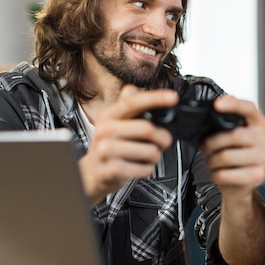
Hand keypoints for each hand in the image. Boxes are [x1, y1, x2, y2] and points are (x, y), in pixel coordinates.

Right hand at [79, 85, 177, 204]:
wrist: (91, 174)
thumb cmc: (108, 147)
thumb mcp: (114, 123)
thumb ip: (126, 106)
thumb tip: (134, 90)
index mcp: (108, 116)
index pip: (133, 102)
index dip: (155, 98)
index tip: (172, 97)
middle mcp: (105, 131)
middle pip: (147, 129)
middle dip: (163, 138)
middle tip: (163, 142)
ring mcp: (106, 151)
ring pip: (150, 151)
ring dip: (155, 156)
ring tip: (147, 156)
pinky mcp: (112, 170)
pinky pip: (144, 169)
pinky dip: (147, 169)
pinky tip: (139, 167)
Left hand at [200, 95, 264, 195]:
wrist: (238, 182)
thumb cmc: (231, 152)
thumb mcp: (227, 133)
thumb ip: (225, 118)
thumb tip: (221, 102)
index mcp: (258, 123)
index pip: (249, 108)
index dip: (233, 105)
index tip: (216, 105)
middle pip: (235, 135)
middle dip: (212, 142)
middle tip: (204, 147)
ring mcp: (264, 157)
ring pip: (228, 156)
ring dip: (212, 160)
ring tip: (210, 162)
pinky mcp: (258, 176)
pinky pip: (226, 174)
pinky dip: (215, 174)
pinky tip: (216, 173)